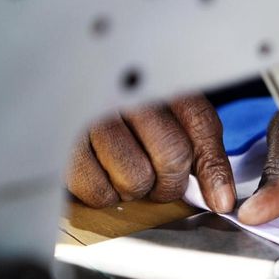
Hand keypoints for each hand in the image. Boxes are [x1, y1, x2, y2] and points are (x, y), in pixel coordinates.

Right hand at [67, 94, 235, 212]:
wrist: (58, 77)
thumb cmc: (122, 106)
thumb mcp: (166, 112)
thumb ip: (199, 147)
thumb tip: (221, 199)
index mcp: (160, 79)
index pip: (200, 124)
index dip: (214, 170)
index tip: (220, 200)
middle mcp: (128, 92)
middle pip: (172, 156)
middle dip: (171, 184)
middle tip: (160, 184)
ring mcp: (93, 115)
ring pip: (137, 177)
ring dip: (136, 188)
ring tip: (125, 172)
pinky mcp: (63, 142)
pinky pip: (99, 190)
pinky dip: (105, 194)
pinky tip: (101, 174)